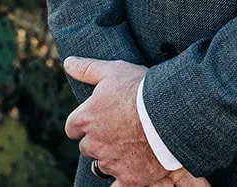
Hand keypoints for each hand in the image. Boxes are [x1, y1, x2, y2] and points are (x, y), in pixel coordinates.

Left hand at [66, 56, 202, 186]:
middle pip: (87, 147)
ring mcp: (110, 162)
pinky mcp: (128, 178)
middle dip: (98, 140)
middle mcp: (93, 143)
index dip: (84, 123)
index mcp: (85, 118)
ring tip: (129, 145)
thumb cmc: (140, 88)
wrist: (168, 113)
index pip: (72, 127)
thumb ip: (87, 68)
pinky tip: (129, 173)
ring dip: (111, 157)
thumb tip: (68, 62)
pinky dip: (122, 181)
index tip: (97, 118)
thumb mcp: (113, 70)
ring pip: (102, 165)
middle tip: (117, 130)